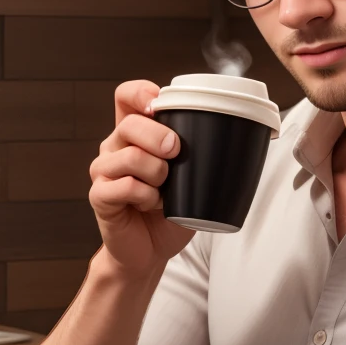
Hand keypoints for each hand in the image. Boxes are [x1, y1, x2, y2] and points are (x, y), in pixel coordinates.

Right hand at [89, 80, 193, 279]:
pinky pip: (124, 186)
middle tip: (177, 152)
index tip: (160, 103)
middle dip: (159, 136)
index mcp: (134, 136)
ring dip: (156, 172)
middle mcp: (115, 148)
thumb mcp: (192, 177)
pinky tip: (152, 205)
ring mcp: (104, 171)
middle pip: (130, 124)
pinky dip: (145, 195)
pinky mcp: (100, 196)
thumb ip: (202, 154)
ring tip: (165, 190)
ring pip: (128, 155)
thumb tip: (245, 137)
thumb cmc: (171, 213)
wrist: (151, 252)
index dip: (140, 92)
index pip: (125, 96)